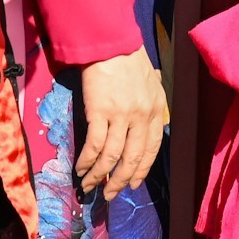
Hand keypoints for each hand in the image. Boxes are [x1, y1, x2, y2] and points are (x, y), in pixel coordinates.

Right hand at [75, 50, 166, 198]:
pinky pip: (95, 145)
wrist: (111, 44)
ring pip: (112, 157)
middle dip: (121, 181)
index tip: (133, 183)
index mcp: (157, 110)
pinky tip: (80, 168)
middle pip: (133, 158)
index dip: (142, 169)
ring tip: (91, 186)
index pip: (152, 148)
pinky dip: (87, 161)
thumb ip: (150, 105)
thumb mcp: (151, 83)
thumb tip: (146, 121)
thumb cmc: (130, 61)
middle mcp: (143, 116)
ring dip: (100, 176)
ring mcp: (122, 115)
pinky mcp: (100, 112)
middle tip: (110, 195)